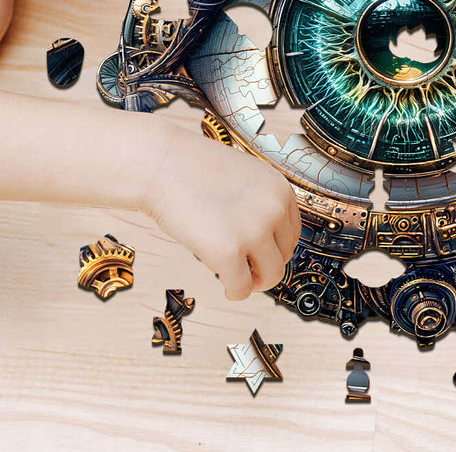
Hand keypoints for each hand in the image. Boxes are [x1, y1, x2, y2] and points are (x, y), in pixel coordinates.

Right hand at [143, 128, 301, 300]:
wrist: (163, 164)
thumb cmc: (194, 170)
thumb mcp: (245, 178)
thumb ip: (261, 205)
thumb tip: (266, 243)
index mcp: (279, 189)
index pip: (293, 233)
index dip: (276, 248)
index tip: (262, 255)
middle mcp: (274, 209)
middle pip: (284, 255)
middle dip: (264, 265)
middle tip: (246, 268)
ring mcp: (254, 231)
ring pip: (271, 276)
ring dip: (254, 282)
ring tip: (236, 277)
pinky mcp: (228, 252)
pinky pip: (241, 288)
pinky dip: (234, 291)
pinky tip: (225, 284)